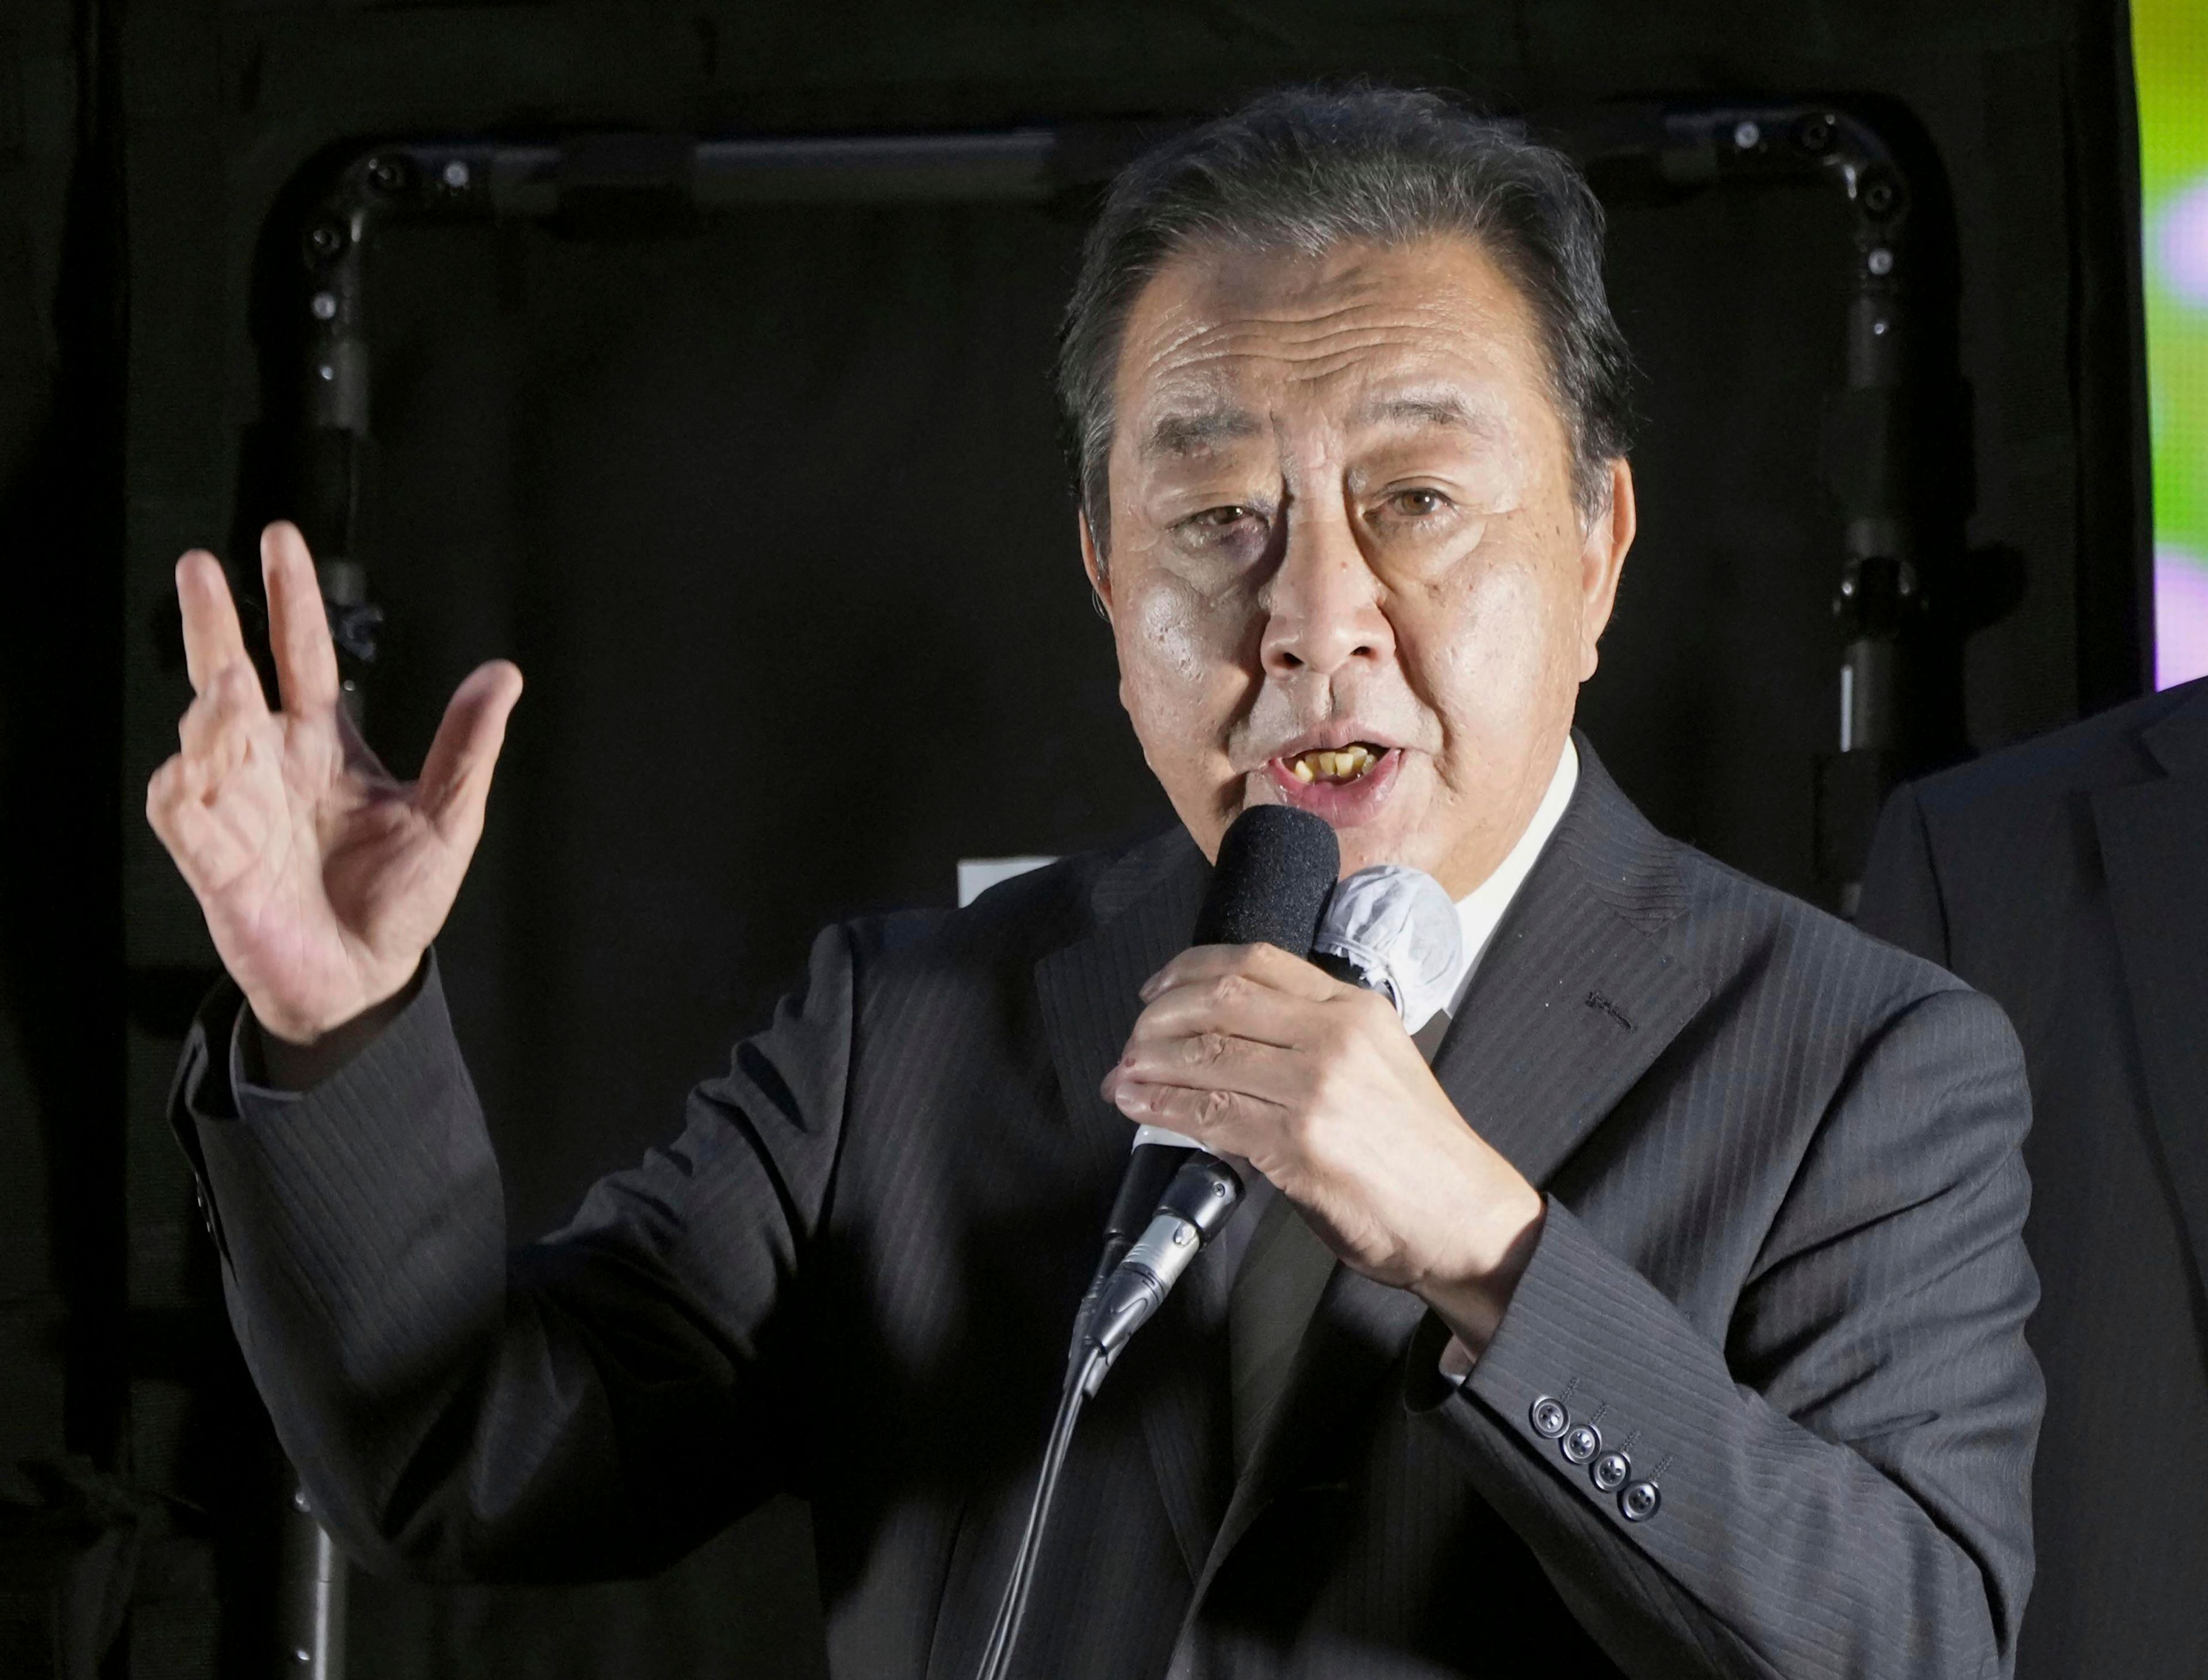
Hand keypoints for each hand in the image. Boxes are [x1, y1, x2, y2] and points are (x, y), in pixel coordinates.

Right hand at [145, 521, 522, 1048]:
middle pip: (231, 676)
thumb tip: (503, 672)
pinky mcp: (214, 859)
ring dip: (210, 709)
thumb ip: (468, 745)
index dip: (290, 601)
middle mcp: (272, 763)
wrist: (366, 978)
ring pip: (203, 737)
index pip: (304, 656)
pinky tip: (191, 767)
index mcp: (325, 744)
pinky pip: (180, 812)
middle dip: (212, 622)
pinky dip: (181, 787)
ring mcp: (238, 806)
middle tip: (198, 564)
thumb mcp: (449, 815)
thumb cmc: (399, 897)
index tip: (279, 539)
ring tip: (228, 684)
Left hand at [1101, 942, 1544, 1353]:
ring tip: (1123, 1074)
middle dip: (1159, 1016)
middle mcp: (1334, 1034)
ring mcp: (1316, 1085)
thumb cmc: (1418, 1151)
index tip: (1158, 987)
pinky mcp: (1298, 1140)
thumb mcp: (1374, 1067)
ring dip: (1149, 1063)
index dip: (1191, 968)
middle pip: (1220, 999)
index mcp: (1355, 1007)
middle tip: (1131, 1039)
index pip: (1256, 961)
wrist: (1465, 1217)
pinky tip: (1139, 1107)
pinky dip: (1163, 1108)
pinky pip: (1210, 1114)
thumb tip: (1226, 1049)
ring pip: (1206, 1053)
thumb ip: (1308, 1045)